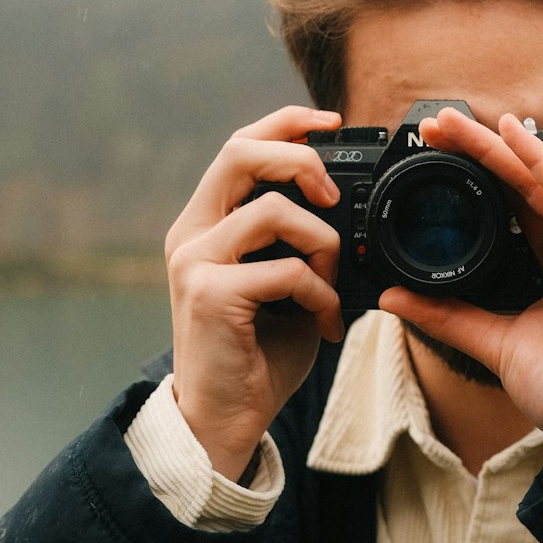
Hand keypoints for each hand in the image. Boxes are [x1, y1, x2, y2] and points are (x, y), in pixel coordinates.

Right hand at [164, 106, 344, 478]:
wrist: (225, 421)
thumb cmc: (259, 353)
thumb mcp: (285, 285)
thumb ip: (300, 243)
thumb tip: (351, 209)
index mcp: (207, 223)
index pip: (239, 146)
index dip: (285, 123)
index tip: (331, 122)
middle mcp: (191, 233)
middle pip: (239, 152)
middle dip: (299, 159)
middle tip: (334, 194)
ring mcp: (194, 261)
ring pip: (271, 211)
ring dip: (321, 244)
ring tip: (332, 285)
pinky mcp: (209, 294)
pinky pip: (285, 270)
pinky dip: (319, 294)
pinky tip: (323, 323)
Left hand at [379, 107, 542, 458]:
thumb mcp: (497, 345)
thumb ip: (449, 318)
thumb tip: (392, 298)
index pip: (508, 208)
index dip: (471, 177)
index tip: (430, 153)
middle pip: (521, 188)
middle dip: (478, 152)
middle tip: (435, 122)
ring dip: (501, 148)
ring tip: (460, 121)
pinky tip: (516, 139)